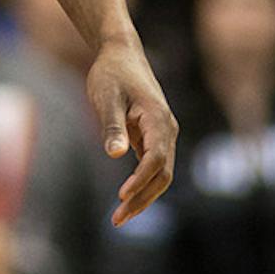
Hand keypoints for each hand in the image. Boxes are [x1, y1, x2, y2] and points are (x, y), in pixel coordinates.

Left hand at [85, 34, 176, 225]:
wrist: (121, 54)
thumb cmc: (112, 74)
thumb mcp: (106, 98)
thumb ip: (112, 127)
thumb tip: (115, 155)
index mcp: (158, 120)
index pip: (155, 159)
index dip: (140, 180)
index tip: (121, 196)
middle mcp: (167, 131)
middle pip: (163, 175)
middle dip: (142, 199)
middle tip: (117, 219)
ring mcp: (163, 135)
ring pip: (160, 175)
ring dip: (143, 197)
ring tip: (119, 217)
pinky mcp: (154, 138)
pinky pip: (153, 168)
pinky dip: (142, 185)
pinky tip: (125, 200)